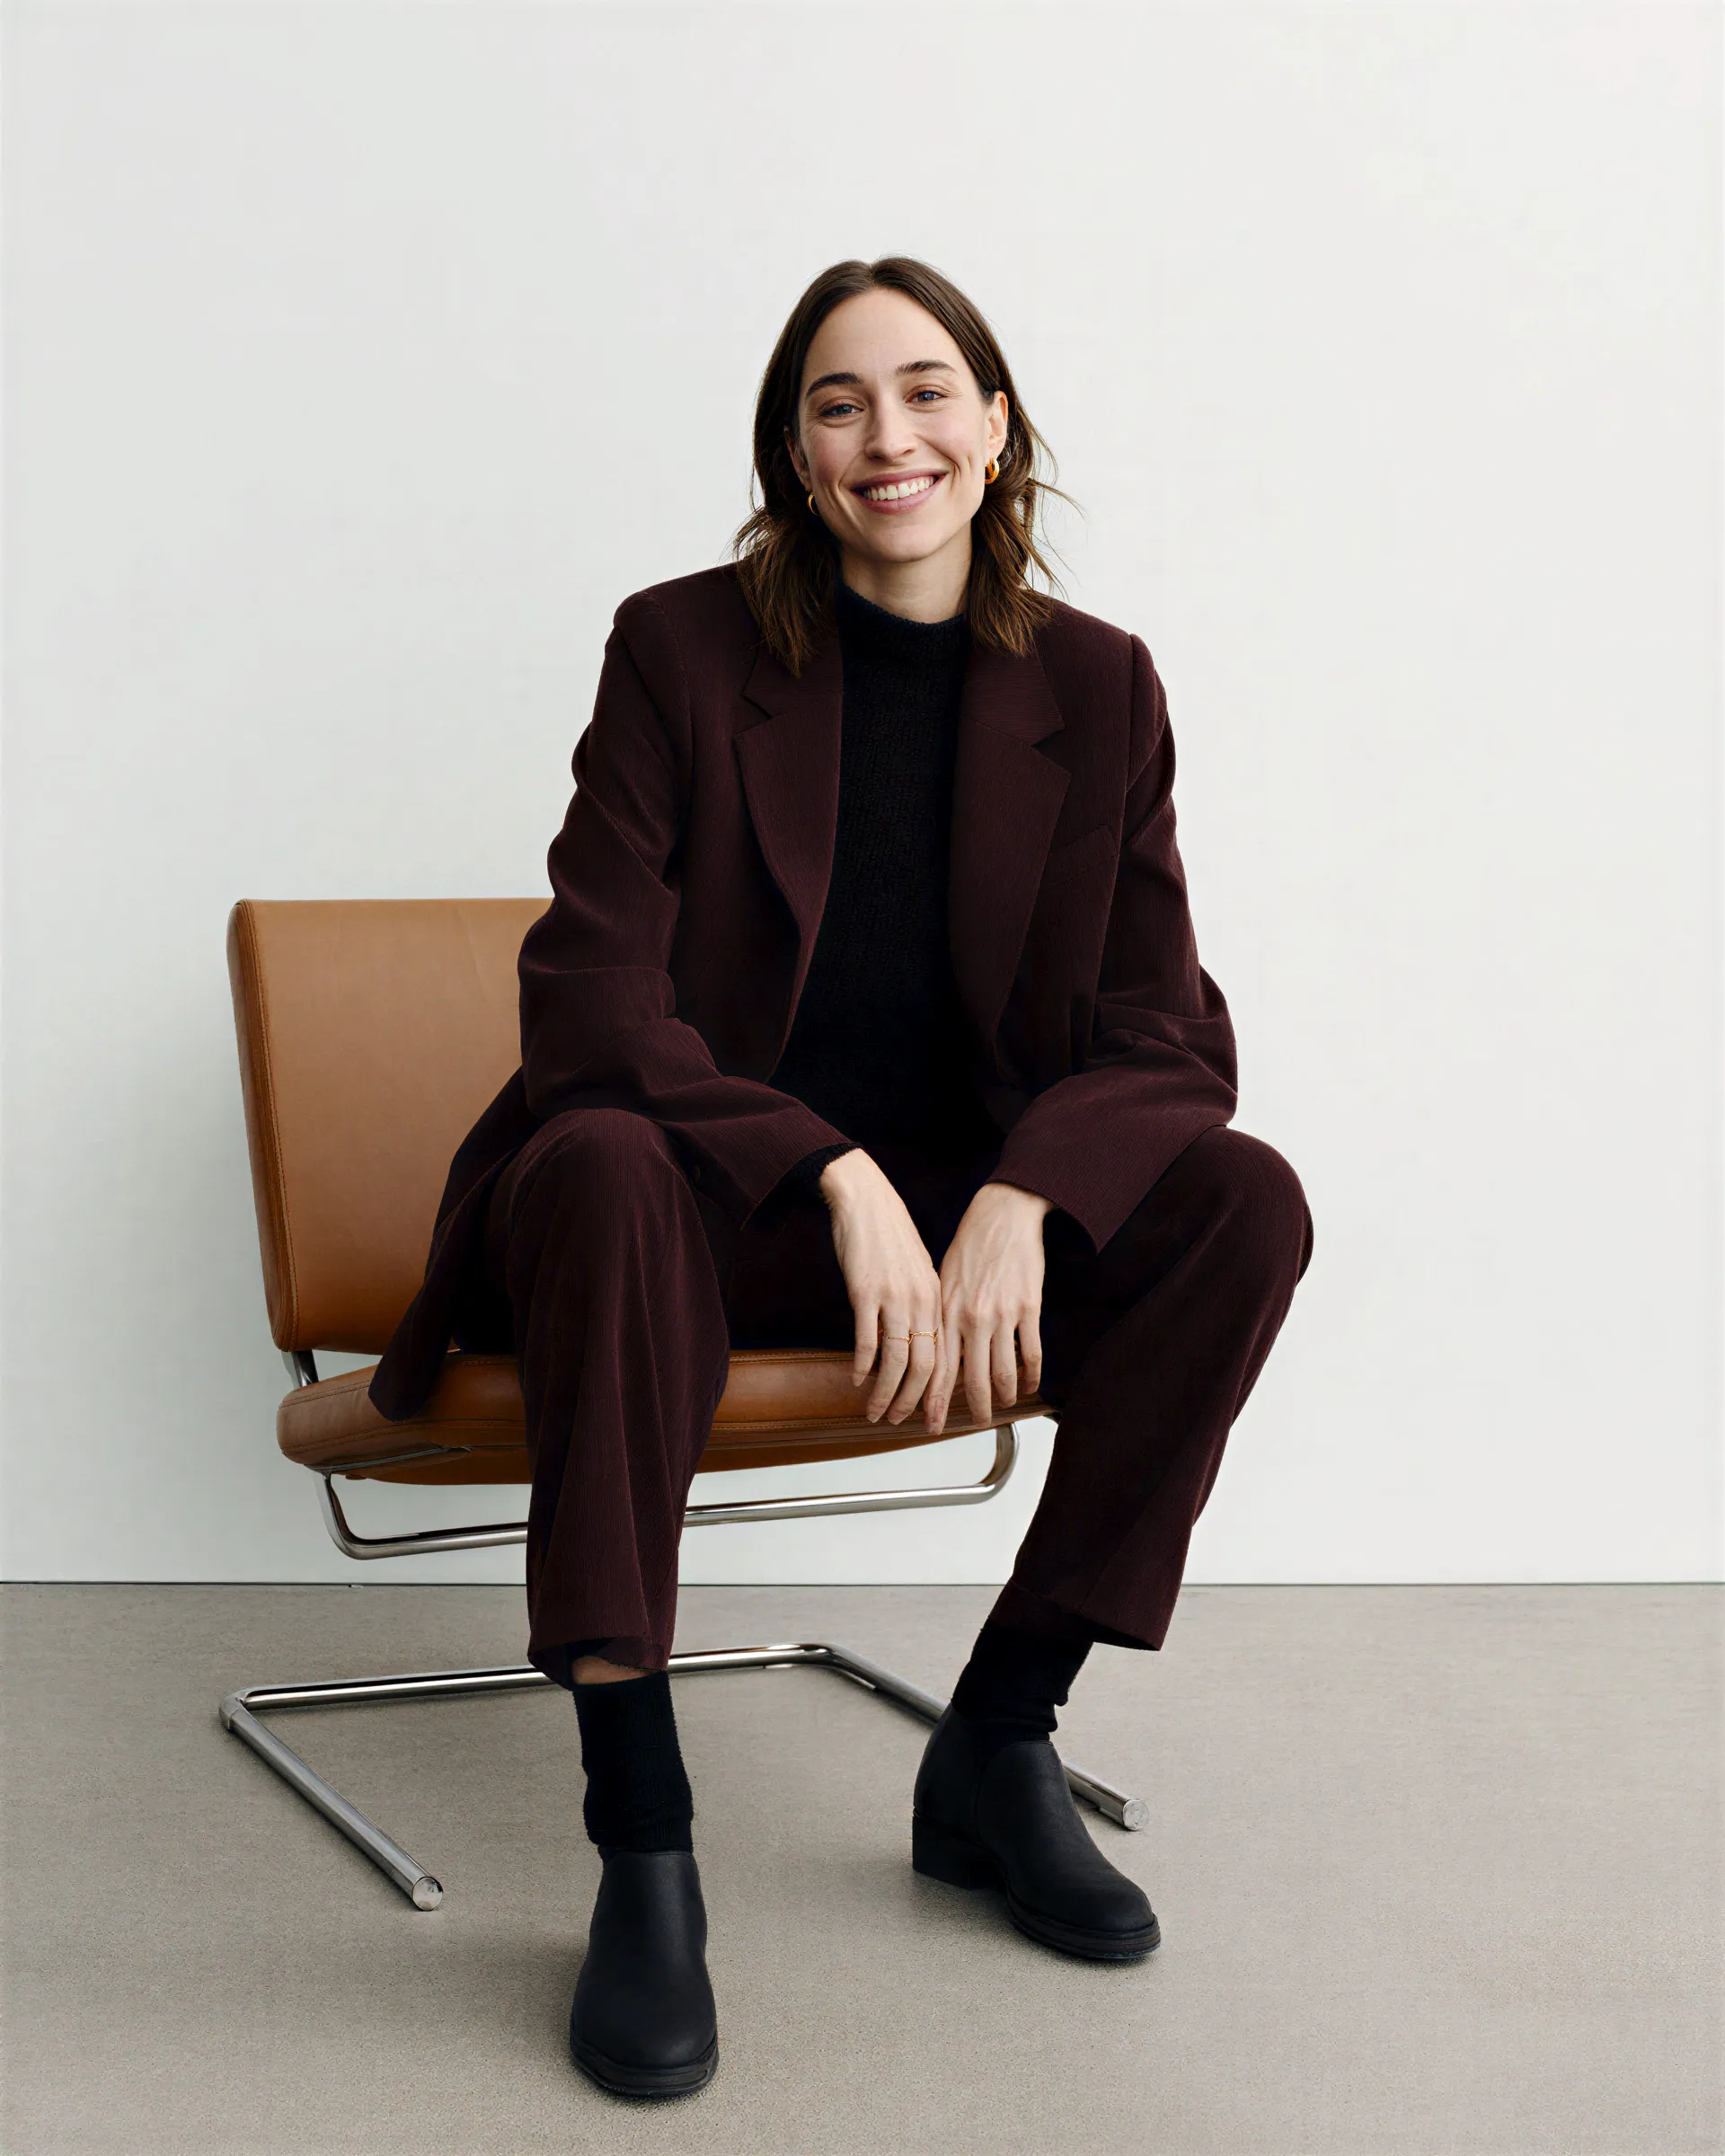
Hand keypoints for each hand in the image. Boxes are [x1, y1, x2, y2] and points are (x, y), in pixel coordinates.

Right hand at [818, 1150, 944, 1427]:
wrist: (866, 1199)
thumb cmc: (888, 1234)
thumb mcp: (917, 1270)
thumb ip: (921, 1304)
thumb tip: (919, 1341)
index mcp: (936, 1297)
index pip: (945, 1356)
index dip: (937, 1393)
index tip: (930, 1416)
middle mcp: (921, 1300)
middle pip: (924, 1366)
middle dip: (912, 1401)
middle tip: (899, 1421)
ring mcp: (894, 1296)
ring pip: (895, 1360)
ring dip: (885, 1392)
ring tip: (875, 1411)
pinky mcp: (866, 1291)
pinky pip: (868, 1338)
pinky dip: (863, 1365)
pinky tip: (857, 1379)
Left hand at [921, 1181, 1049, 1435]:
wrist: (1002, 1214)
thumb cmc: (970, 1245)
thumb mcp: (942, 1280)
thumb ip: (940, 1317)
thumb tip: (934, 1351)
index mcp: (947, 1312)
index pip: (939, 1368)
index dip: (936, 1400)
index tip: (932, 1422)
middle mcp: (972, 1318)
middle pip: (973, 1378)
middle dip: (974, 1408)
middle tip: (976, 1424)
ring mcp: (1002, 1315)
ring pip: (1004, 1371)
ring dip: (1004, 1396)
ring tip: (1003, 1408)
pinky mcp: (1029, 1307)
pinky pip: (1032, 1353)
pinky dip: (1032, 1375)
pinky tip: (1030, 1386)